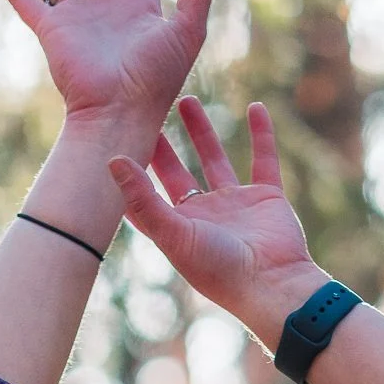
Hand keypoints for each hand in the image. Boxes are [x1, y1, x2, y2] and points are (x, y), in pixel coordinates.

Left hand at [106, 97, 327, 341]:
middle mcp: (204, 215)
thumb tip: (112, 160)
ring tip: (186, 99)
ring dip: (201, 130)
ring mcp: (236, 205)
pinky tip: (255, 106)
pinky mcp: (266, 197)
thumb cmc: (218, 268)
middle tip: (147, 108)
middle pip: (178, 171)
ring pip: (214, 158)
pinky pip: (264, 158)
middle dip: (164, 144)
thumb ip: (142, 198)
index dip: (133, 168)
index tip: (118, 135)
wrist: (272, 284)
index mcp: (179, 226)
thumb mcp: (173, 233)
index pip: (148, 192)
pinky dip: (262, 133)